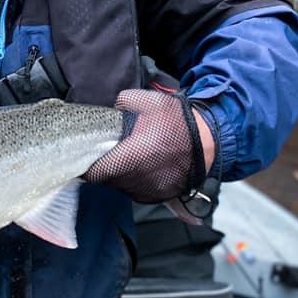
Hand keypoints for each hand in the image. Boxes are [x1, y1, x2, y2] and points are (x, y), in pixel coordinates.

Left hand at [84, 89, 214, 202]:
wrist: (210, 140)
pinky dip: (137, 182)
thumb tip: (114, 110)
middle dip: (105, 168)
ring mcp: (150, 192)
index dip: (88, 164)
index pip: (94, 173)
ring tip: (127, 158)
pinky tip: (142, 167)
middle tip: (108, 152)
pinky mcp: (162, 196)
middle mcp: (138, 180)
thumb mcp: (145, 100)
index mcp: (129, 158)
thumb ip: (122, 103)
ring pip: (123, 187)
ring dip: (120, 176)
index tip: (88, 155)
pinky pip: (139, 192)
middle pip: (107, 181)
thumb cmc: (177, 121)